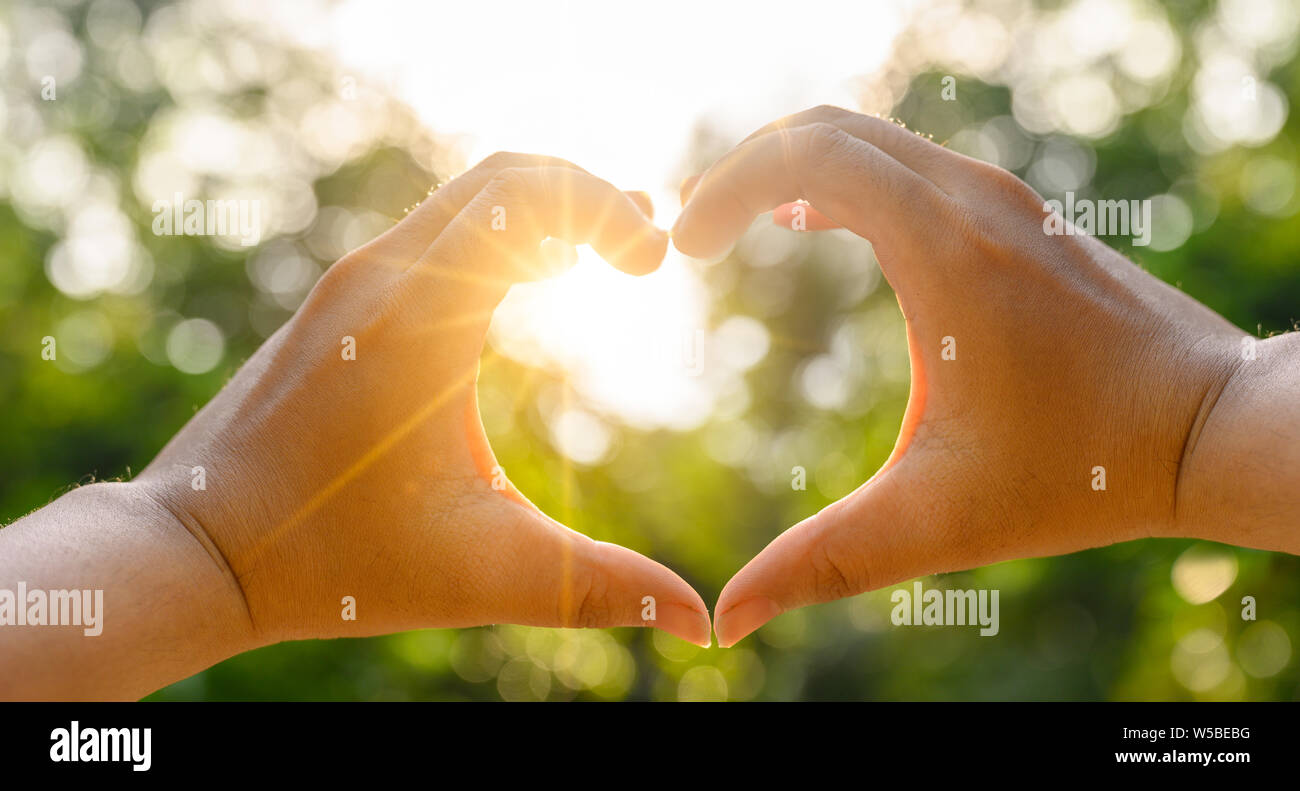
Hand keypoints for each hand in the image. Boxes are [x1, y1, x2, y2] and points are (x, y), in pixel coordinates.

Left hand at [138, 153, 710, 647]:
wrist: (197, 550)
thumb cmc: (332, 564)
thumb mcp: (484, 572)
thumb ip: (601, 587)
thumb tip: (700, 623)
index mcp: (418, 321)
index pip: (528, 197)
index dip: (608, 209)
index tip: (654, 263)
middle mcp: (378, 279)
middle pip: (504, 176)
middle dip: (588, 196)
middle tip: (647, 245)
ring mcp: (351, 284)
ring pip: (464, 198)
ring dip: (542, 210)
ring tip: (606, 251)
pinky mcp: (338, 303)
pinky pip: (432, 232)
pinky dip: (496, 234)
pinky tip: (532, 278)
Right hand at [672, 105, 1299, 646]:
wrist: (1213, 426)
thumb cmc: (1088, 469)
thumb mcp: (940, 519)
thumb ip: (827, 563)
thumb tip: (730, 617)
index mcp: (943, 249)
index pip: (808, 157)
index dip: (725, 187)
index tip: (685, 249)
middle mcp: (973, 201)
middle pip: (829, 128)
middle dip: (746, 169)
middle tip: (695, 234)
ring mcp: (1003, 200)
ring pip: (872, 140)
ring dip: (796, 168)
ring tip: (741, 227)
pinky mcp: (1020, 216)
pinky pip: (911, 164)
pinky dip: (847, 179)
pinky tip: (818, 228)